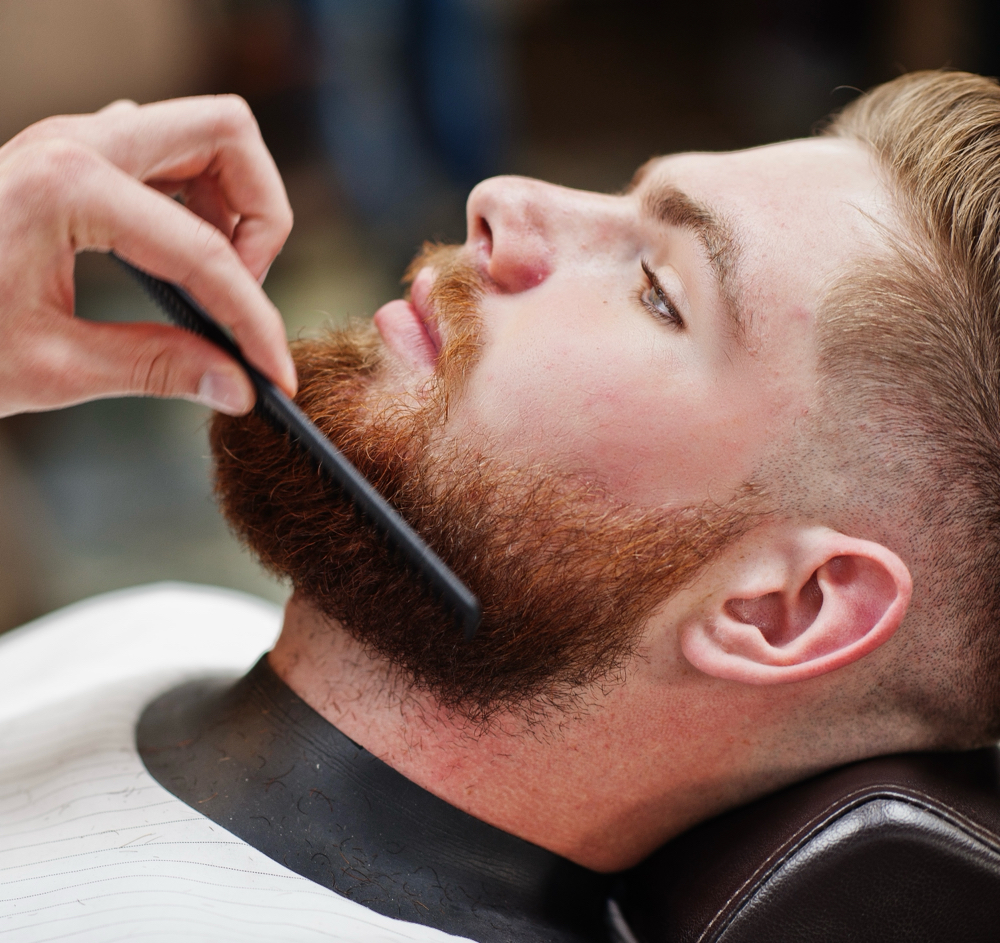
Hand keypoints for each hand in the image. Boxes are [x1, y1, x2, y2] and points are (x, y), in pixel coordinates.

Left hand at [0, 96, 296, 417]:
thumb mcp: (50, 366)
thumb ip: (158, 369)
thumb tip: (237, 385)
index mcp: (68, 189)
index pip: (206, 253)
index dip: (255, 319)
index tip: (275, 370)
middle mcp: (76, 144)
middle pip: (227, 135)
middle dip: (261, 216)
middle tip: (243, 288)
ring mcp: (73, 141)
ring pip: (203, 133)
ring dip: (232, 201)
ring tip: (217, 278)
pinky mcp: (71, 156)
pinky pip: (166, 151)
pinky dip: (197, 199)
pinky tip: (178, 258)